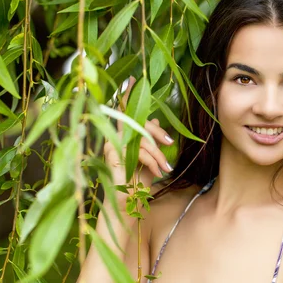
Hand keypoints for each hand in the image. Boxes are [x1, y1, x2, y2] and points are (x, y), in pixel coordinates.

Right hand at [103, 76, 173, 210]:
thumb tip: (157, 119)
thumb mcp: (149, 156)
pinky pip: (137, 149)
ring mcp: (111, 143)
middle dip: (158, 132)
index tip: (132, 78)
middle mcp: (114, 135)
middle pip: (138, 121)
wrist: (128, 204)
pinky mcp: (112, 154)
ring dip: (158, 153)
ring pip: (141, 137)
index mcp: (123, 133)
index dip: (129, 94)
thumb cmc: (138, 181)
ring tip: (165, 167)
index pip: (126, 110)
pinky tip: (157, 171)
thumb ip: (151, 138)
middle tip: (170, 142)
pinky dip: (151, 160)